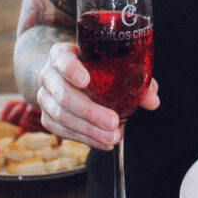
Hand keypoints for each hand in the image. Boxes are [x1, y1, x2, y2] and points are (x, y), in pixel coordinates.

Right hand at [37, 42, 159, 150]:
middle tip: (113, 122)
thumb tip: (153, 100)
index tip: (85, 80)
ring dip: (89, 130)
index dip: (71, 70)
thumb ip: (134, 79)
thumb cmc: (94, 66)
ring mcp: (44, 97)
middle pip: (64, 95)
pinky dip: (85, 138)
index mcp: (62, 55)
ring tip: (113, 137)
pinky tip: (103, 142)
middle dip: (90, 112)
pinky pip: (62, 131)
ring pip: (62, 116)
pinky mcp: (47, 117)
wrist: (67, 76)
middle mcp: (48, 75)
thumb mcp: (111, 64)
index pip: (62, 59)